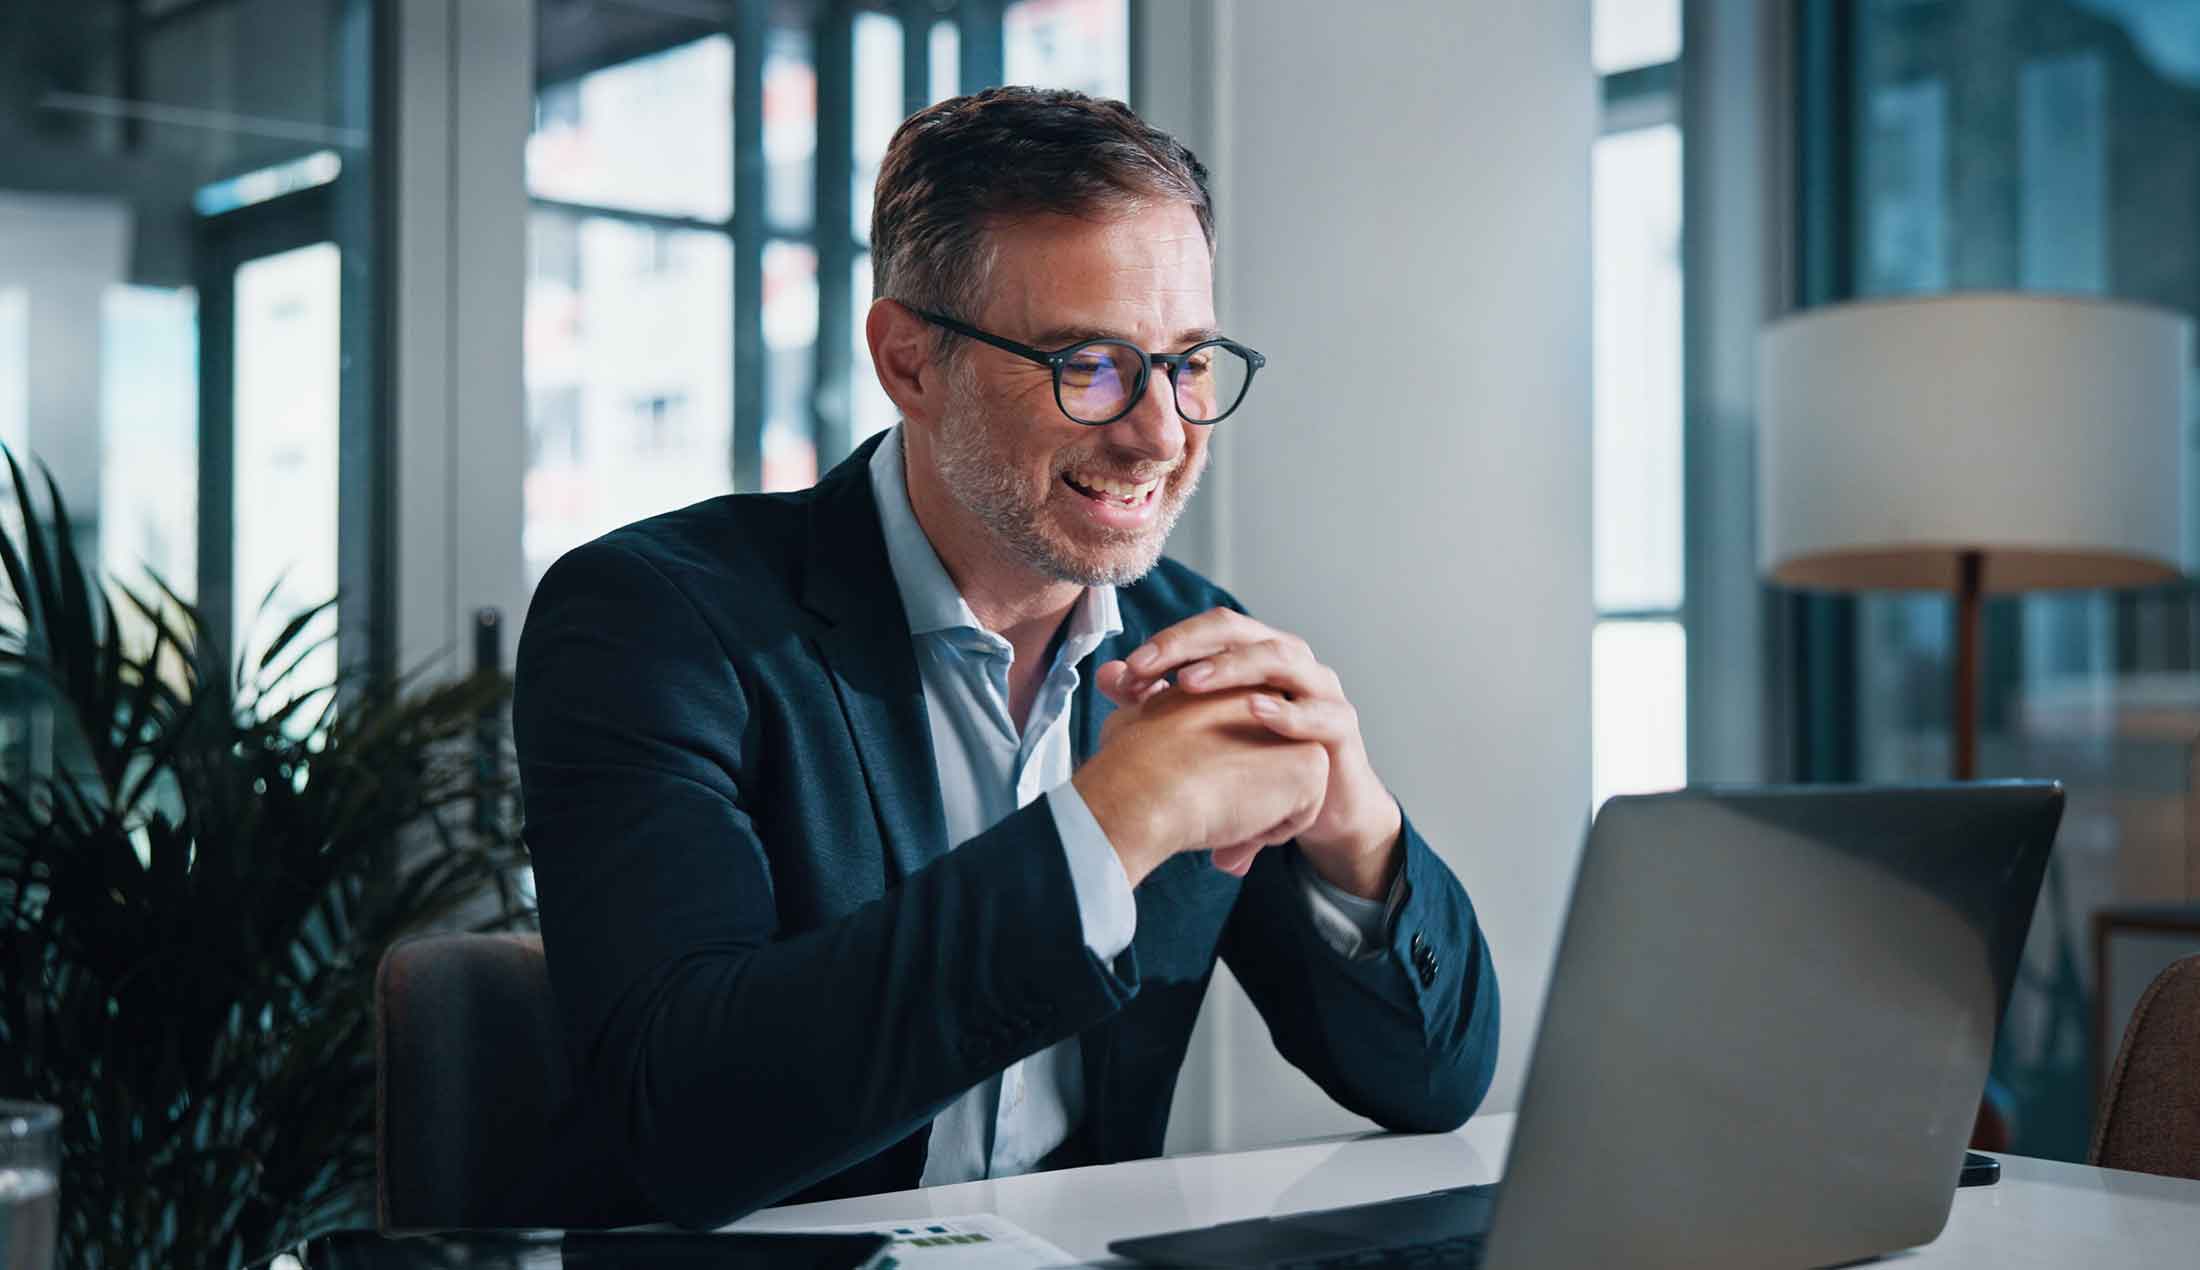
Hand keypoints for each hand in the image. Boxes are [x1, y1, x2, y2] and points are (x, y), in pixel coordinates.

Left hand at [1096, 608, 1402, 898]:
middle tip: (1145, 666)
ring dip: (1232, 667)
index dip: (1166, 643)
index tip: (1125, 670)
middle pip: (1239, 630)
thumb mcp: (1205, 732)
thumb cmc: (1258, 760)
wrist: (1321, 807)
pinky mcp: (1342, 726)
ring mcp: (1319, 688)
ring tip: (1188, 684)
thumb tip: (1107, 676)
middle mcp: (1288, 658)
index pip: (1207, 630)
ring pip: (1279, 657)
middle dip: (1188, 644)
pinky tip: (1254, 713)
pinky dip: (1287, 713)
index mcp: (1253, 653)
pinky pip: (1319, 713)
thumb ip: (1158, 702)